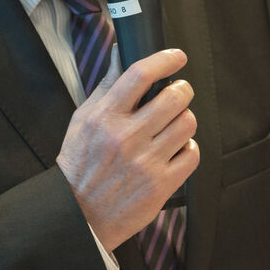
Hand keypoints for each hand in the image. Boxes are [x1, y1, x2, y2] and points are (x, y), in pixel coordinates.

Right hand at [55, 48, 198, 250]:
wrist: (78, 215)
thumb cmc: (79, 164)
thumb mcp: (82, 120)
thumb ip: (106, 87)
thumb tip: (120, 54)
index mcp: (105, 117)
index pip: (140, 75)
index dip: (165, 59)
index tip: (177, 56)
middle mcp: (127, 137)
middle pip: (174, 97)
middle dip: (182, 90)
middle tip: (178, 93)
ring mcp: (146, 163)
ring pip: (188, 123)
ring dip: (185, 119)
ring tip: (174, 124)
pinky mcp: (160, 186)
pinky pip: (192, 154)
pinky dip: (188, 148)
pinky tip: (175, 149)